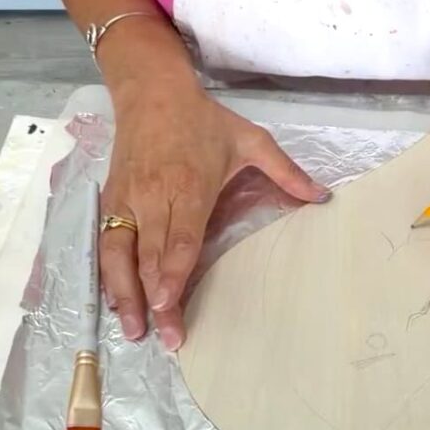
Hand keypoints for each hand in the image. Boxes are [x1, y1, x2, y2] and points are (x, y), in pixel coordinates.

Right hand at [100, 83, 329, 349]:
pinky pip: (106, 244)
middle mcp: (154, 198)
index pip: (179, 238)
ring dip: (125, 295)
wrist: (151, 92)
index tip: (167, 302)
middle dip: (154, 300)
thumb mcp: (251, 139)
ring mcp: (128, 201)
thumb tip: (322, 196)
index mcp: (189, 187)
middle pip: (151, 257)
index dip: (171, 273)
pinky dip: (109, 275)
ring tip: (134, 330)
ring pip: (120, 254)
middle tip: (164, 337)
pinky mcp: (112, 201)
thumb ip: (286, 172)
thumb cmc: (203, 120)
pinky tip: (117, 302)